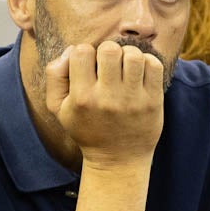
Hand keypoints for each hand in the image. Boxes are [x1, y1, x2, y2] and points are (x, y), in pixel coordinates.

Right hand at [44, 41, 164, 168]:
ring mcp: (132, 100)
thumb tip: (71, 50)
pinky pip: (154, 65)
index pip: (81, 52)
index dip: (85, 53)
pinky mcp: (153, 101)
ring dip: (128, 55)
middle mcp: (107, 98)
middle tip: (109, 66)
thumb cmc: (87, 129)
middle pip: (109, 49)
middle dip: (107, 51)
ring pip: (133, 55)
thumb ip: (55, 75)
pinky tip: (139, 73)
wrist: (117, 160)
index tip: (89, 67)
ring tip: (125, 67)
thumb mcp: (59, 108)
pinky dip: (147, 62)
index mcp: (81, 98)